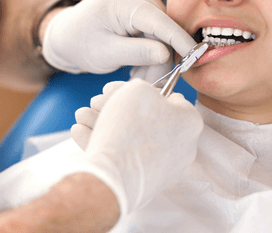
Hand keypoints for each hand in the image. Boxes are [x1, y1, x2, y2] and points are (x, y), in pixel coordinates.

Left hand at [41, 0, 195, 80]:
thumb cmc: (80, 43)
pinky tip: (137, 63)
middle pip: (164, 30)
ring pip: (163, 34)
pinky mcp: (145, 6)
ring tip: (135, 73)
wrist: (67, 35)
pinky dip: (151, 51)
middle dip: (159, 59)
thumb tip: (166, 54)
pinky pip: (159, 31)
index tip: (196, 56)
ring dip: (154, 58)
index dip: (180, 40)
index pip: (160, 21)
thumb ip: (137, 53)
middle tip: (146, 83)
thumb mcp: (106, 54)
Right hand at [73, 78, 203, 215]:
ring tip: (82, 115)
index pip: (171, 99)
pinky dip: (105, 143)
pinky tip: (81, 132)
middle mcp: (183, 147)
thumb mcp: (137, 88)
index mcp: (191, 122)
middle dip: (119, 108)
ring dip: (105, 123)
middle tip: (97, 102)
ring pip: (133, 138)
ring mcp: (165, 168)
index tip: (122, 89)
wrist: (114, 177)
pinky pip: (126, 158)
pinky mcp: (145, 184)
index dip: (144, 90)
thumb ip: (143, 87)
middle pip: (148, 120)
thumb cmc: (130, 128)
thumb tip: (142, 94)